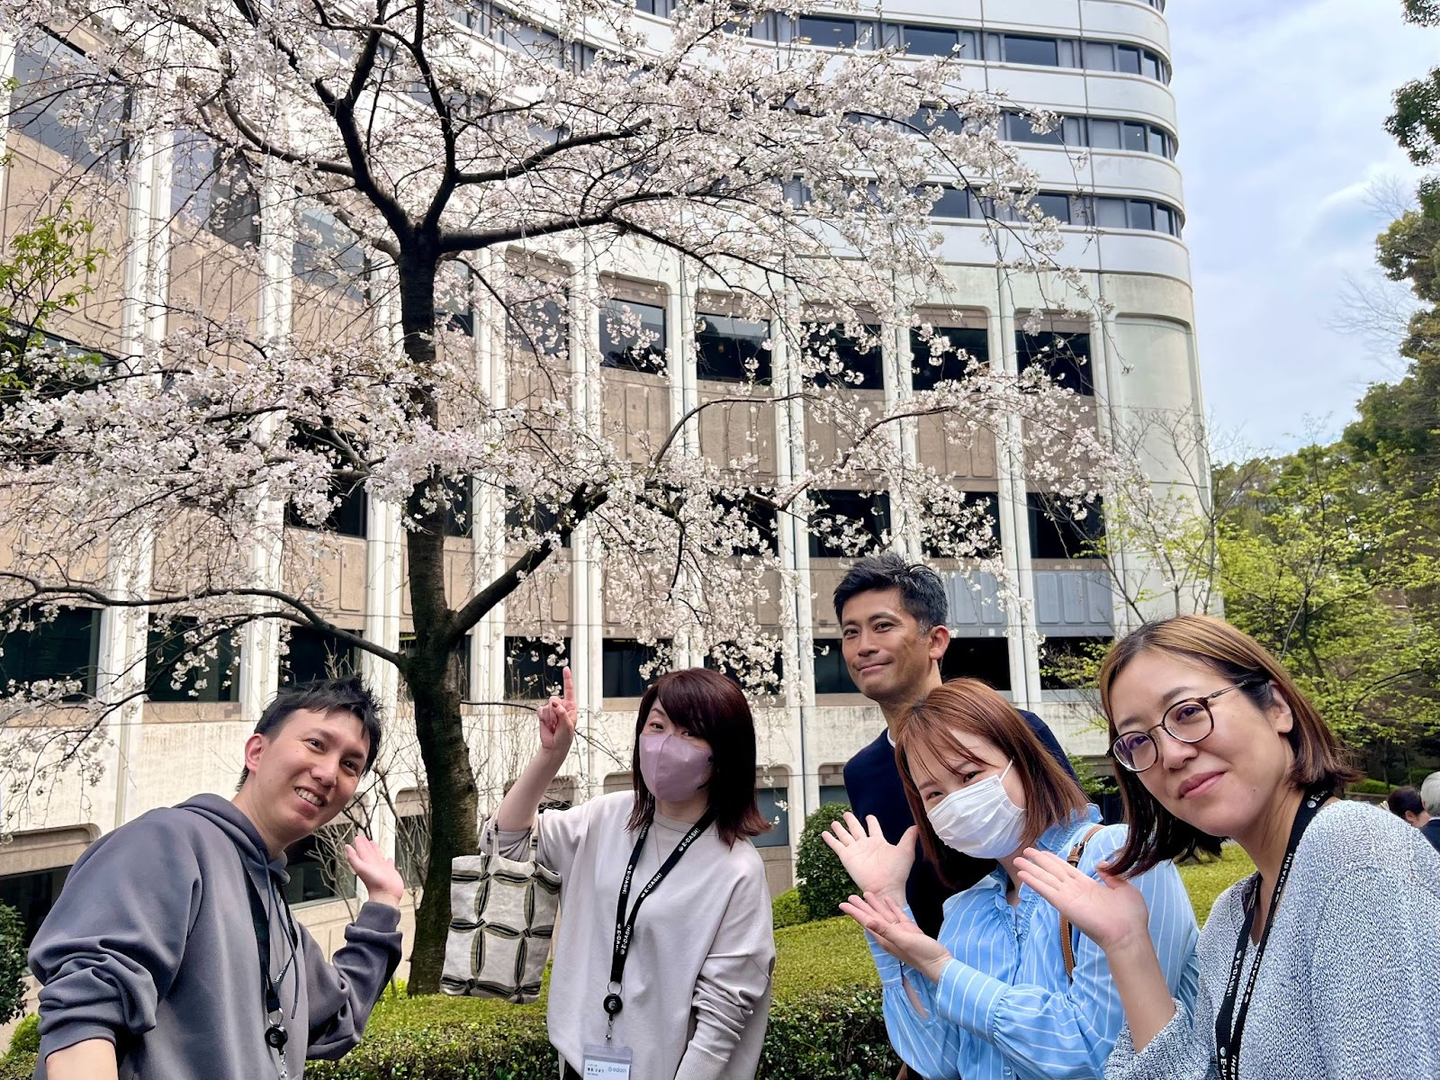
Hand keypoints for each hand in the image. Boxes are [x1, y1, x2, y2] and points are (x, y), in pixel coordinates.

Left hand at [346, 834, 404, 906]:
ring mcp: (382, 869)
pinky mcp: (390, 872)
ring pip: (378, 857)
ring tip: (374, 844)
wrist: (386, 895)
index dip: (359, 844)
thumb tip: (346, 847)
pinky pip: (389, 865)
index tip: (358, 837)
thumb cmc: (374, 883)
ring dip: (376, 850)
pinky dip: (388, 861)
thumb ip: (353, 858)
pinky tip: (389, 859)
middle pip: (368, 852)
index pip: (362, 851)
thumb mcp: (361, 868)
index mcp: (366, 863)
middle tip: (364, 837)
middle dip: (366, 845)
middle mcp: (373, 865)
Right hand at [537, 666, 576, 756]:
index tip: (566, 668)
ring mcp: (551, 710)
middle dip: (555, 711)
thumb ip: (562, 712)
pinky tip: (548, 725)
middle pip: (554, 698)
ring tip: (553, 726)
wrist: (554, 746)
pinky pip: (540, 710)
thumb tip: (553, 702)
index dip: (567, 679)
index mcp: (571, 706)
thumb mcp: (567, 725)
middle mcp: (561, 706)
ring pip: (547, 705)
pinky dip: (543, 718)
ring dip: (550, 717)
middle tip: (558, 723)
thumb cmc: (565, 736)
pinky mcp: (543, 714)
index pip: (569, 690)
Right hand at [821, 811, 914, 901]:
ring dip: (839, 828)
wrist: (885, 887)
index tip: (869, 816)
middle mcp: (865, 845)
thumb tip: (917, 825)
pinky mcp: (847, 857)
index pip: (873, 828)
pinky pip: (836, 845)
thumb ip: (909, 837)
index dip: (871, 821)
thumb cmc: (897, 872)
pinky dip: (830, 839)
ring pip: (845, 835)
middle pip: (856, 829)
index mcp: (879, 842)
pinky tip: (824, 833)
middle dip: (851, 821)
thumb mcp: (905, 851)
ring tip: (834, 822)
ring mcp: (855, 851)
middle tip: (846, 814)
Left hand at [840, 890, 951, 982]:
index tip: (842, 904)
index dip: (854, 913)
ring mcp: (900, 933)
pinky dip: (892, 907)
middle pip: (872, 917)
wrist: (940, 964)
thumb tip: (867, 922)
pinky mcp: (910, 931)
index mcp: (885, 938)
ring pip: (884, 915)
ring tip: (866, 894)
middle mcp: (890, 935)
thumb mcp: (903, 941)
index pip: (866, 922)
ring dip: (875, 905)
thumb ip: (886, 931)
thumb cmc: (922, 954)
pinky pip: (898, 916)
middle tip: (850, 896)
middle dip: (862, 907)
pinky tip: (887, 900)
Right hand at [1014, 848, 1150, 953]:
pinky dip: (1034, 882)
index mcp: (1088, 886)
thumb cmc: (1131, 915)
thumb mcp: (1124, 888)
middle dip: (1038, 861)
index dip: (1053, 860)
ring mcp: (1069, 897)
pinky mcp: (1064, 905)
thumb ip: (1111, 874)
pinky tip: (1023, 874)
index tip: (1042, 852)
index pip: (1066, 869)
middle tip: (1024, 851)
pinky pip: (1046, 890)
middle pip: (1052, 872)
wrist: (1129, 935)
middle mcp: (1075, 891)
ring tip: (1017, 860)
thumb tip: (1100, 864)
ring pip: (1046, 879)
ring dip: (1031, 869)